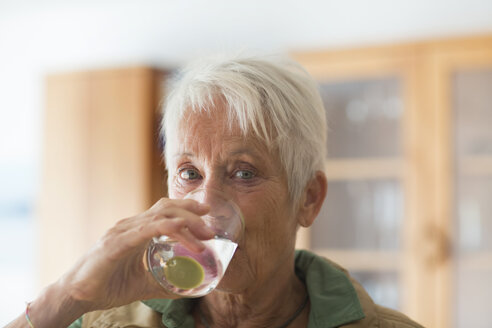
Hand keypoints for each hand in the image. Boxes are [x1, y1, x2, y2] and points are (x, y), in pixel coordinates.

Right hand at [59, 197, 213, 310]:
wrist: (77, 295)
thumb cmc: (109, 285)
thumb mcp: (145, 282)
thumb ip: (166, 282)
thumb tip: (191, 288)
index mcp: (136, 229)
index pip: (164, 209)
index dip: (186, 206)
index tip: (206, 212)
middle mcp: (130, 225)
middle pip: (166, 207)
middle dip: (192, 212)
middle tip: (211, 228)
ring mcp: (123, 231)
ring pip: (161, 216)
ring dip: (188, 223)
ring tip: (205, 235)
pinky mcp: (117, 243)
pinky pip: (148, 230)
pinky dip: (171, 233)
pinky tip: (186, 241)